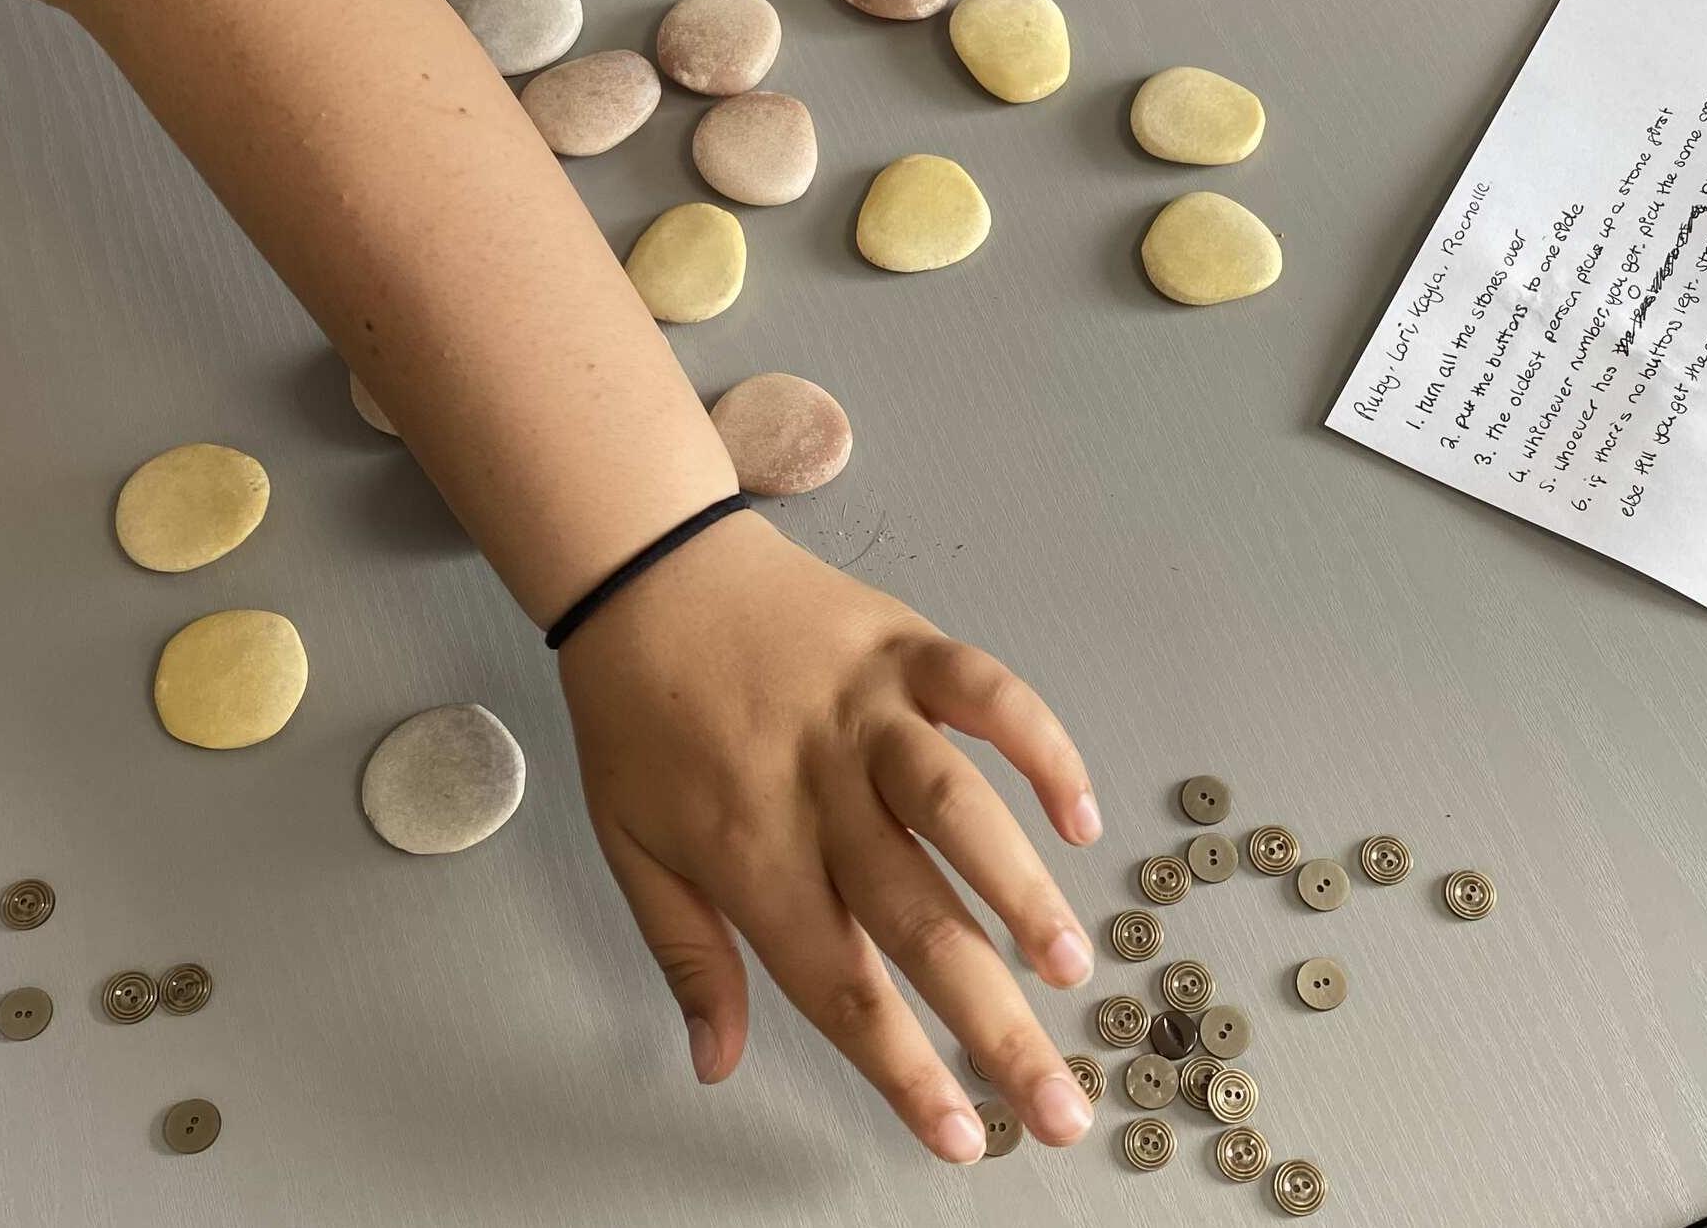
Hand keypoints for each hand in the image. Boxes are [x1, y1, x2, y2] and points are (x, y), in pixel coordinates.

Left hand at [559, 513, 1105, 1162]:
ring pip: (960, 810)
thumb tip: (716, 1064)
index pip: (838, 986)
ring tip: (1070, 966)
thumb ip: (687, 957)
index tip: (959, 1137)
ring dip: (1022, 892)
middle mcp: (816, 789)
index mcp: (749, 852)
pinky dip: (1042, 748)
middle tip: (1056, 1100)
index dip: (903, 1071)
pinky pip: (990, 693)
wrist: (645, 569)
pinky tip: (1077, 814)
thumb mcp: (629, 846)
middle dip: (995, 1023)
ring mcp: (867, 712)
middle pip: (917, 922)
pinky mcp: (906, 646)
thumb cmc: (638, 713)